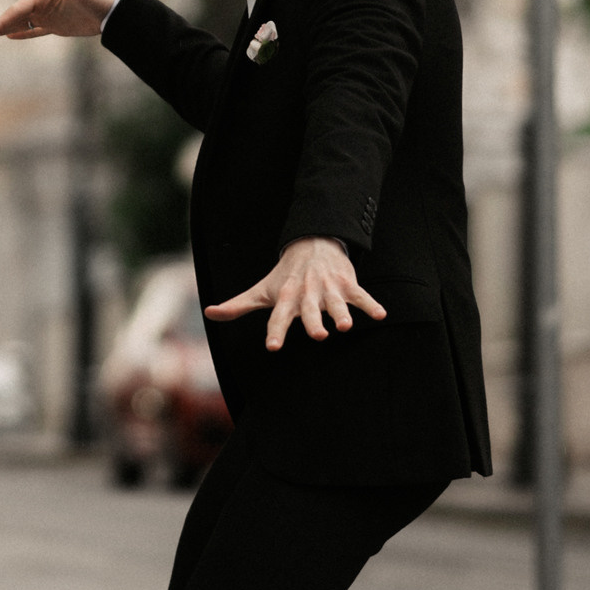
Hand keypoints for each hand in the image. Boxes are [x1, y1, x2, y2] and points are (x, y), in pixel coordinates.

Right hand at [0, 0, 118, 44]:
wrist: (113, 8)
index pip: (17, 10)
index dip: (0, 22)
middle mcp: (42, 4)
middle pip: (12, 17)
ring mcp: (48, 15)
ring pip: (19, 24)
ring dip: (1, 30)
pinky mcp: (56, 25)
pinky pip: (34, 31)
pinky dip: (22, 33)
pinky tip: (9, 37)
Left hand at [205, 236, 384, 351]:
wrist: (311, 244)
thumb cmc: (283, 276)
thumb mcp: (260, 289)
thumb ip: (236, 305)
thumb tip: (208, 312)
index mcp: (285, 298)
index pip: (278, 317)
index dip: (276, 331)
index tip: (273, 346)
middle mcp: (307, 294)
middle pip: (310, 311)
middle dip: (314, 322)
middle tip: (319, 336)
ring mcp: (328, 289)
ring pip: (336, 303)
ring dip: (342, 313)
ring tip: (346, 326)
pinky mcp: (346, 284)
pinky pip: (360, 296)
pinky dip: (371, 305)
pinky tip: (381, 315)